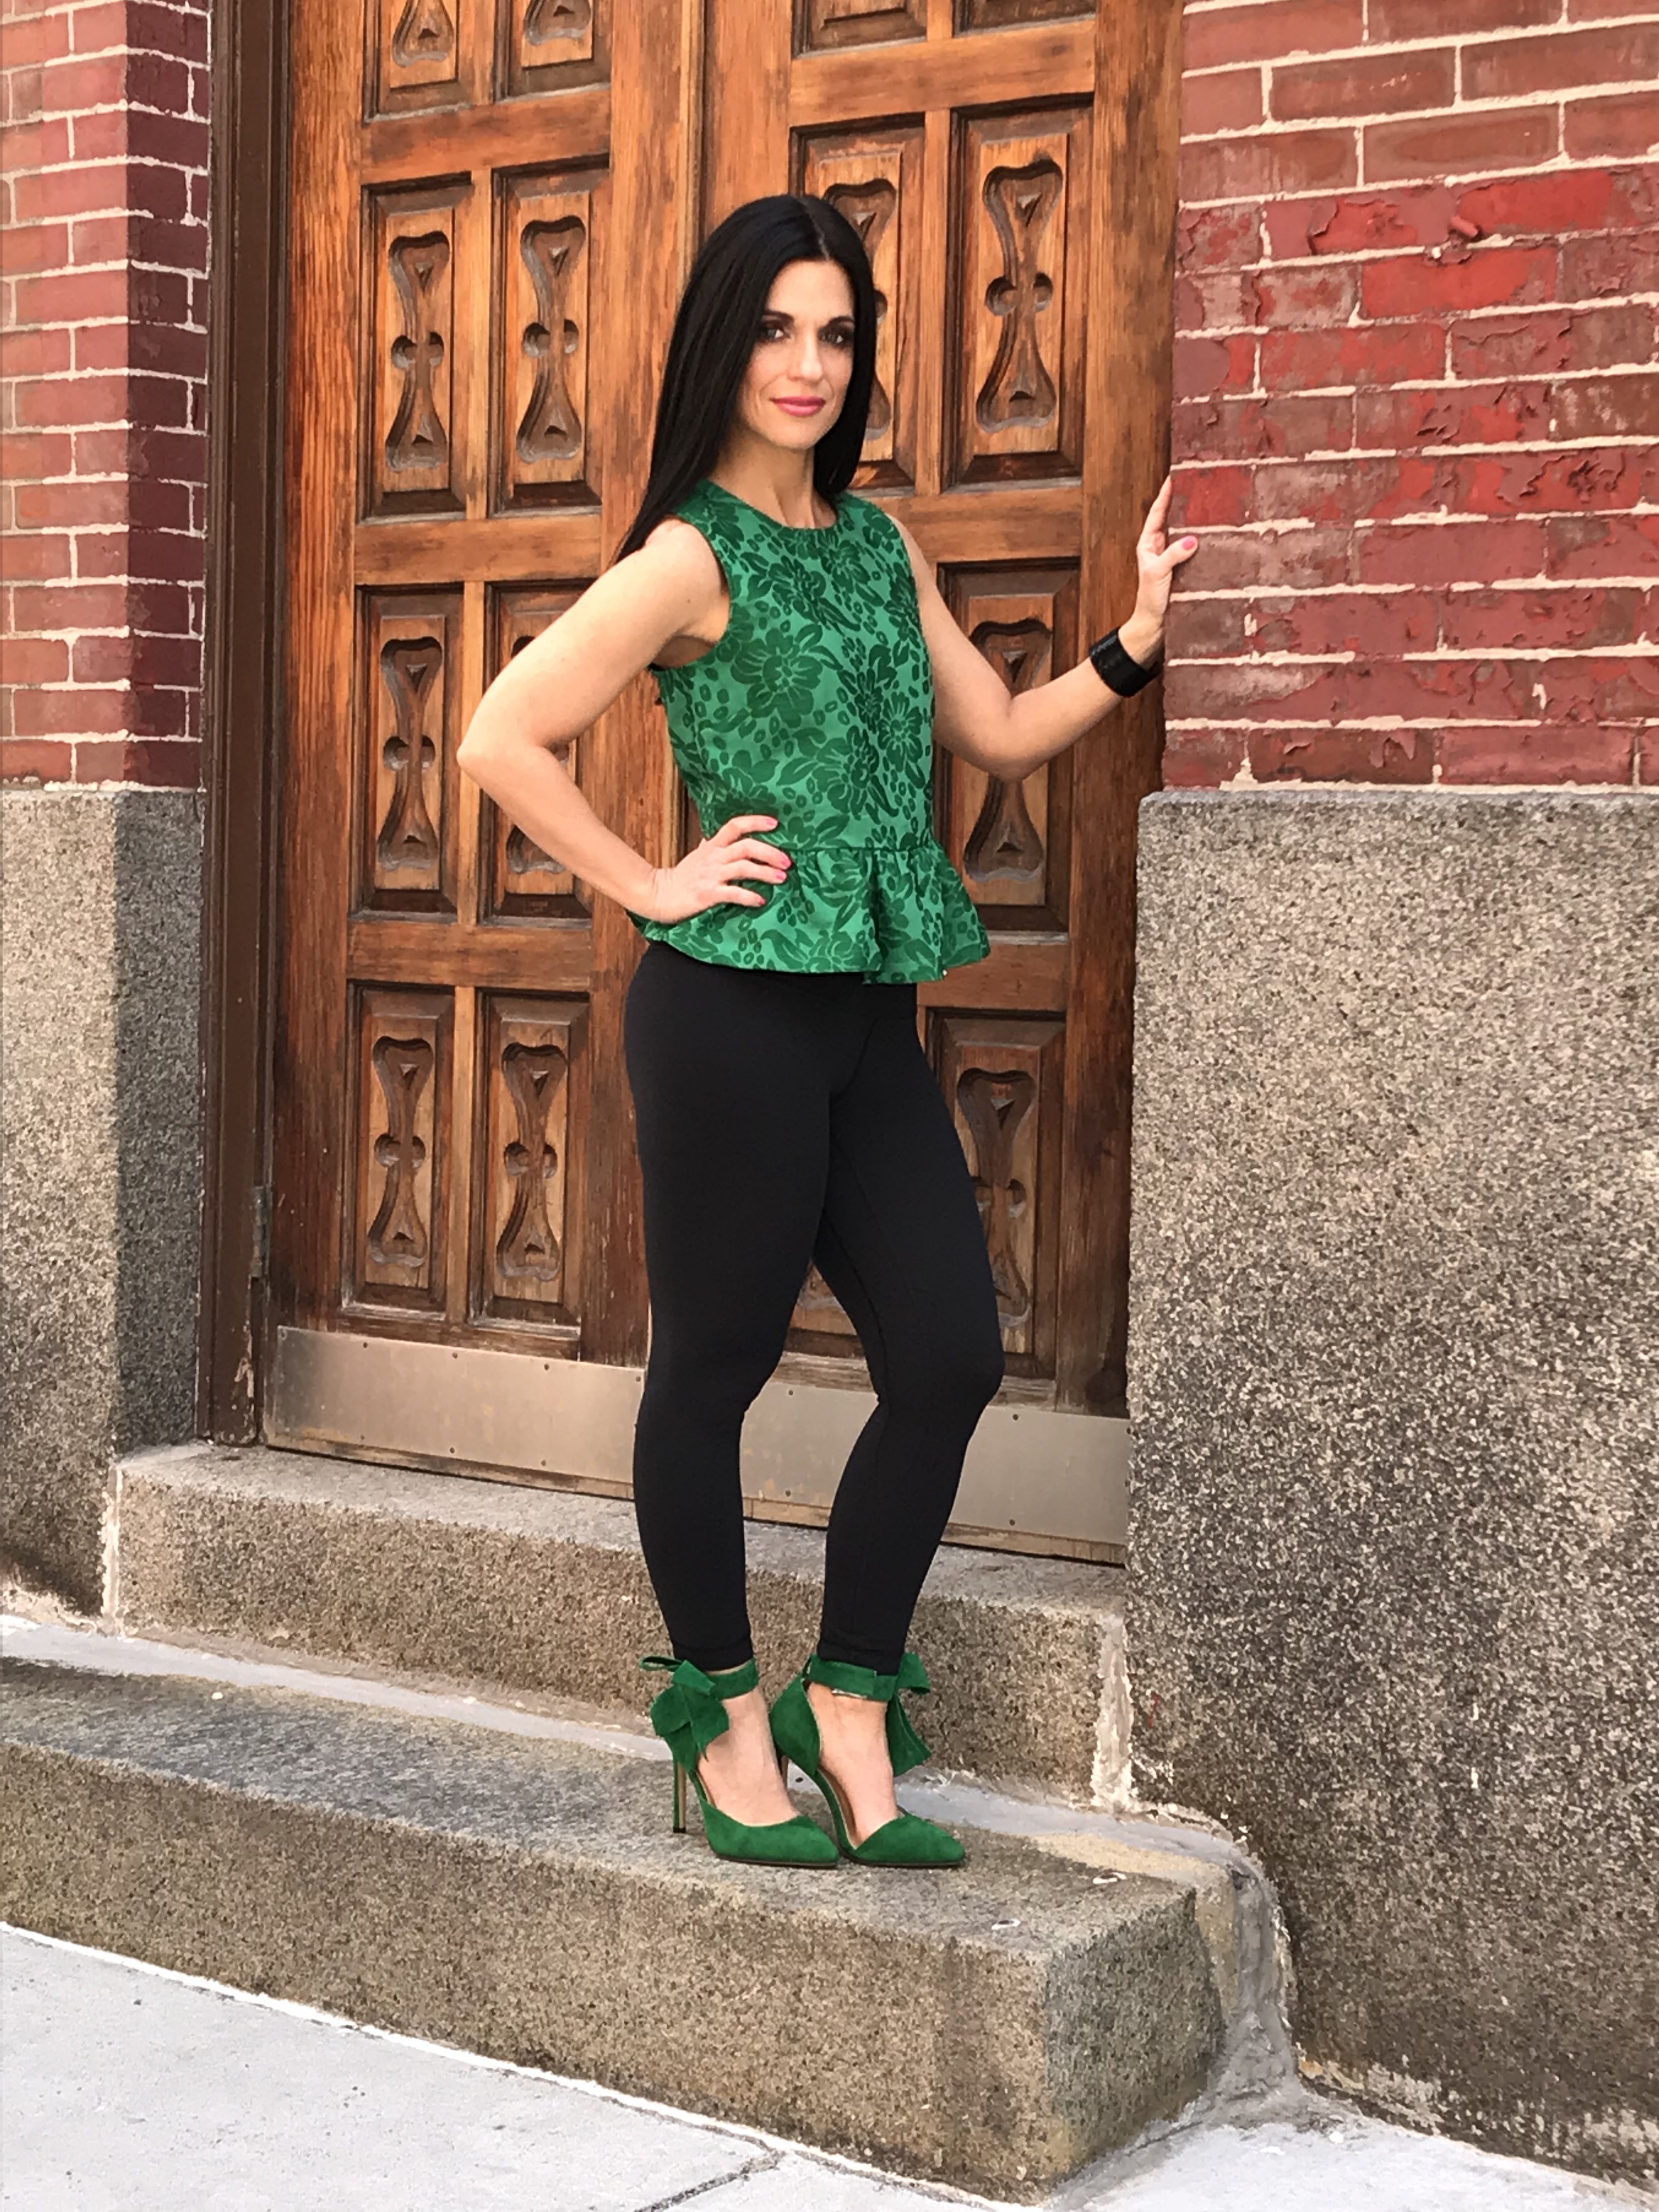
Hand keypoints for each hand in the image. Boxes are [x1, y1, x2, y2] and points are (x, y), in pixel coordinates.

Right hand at [641, 814, 791, 924]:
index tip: (776, 824)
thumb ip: (710, 845)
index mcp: (713, 846)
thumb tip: (714, 834)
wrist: (657, 895)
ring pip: (742, 867)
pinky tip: (760, 900)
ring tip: (782, 878)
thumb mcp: (697, 856)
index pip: (735, 825)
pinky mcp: (707, 894)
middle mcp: (714, 857)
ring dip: (765, 872)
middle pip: (745, 846)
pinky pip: (732, 893)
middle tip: (787, 861)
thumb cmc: (681, 878)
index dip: (755, 822)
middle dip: (769, 852)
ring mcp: (710, 875)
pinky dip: (748, 896)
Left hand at [1122, 475, 1198, 663]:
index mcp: (1148, 544)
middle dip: (1183, 502)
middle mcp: (1160, 548)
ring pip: (1185, 533)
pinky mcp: (1184, 569)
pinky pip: (1194, 549)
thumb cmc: (1150, 600)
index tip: (1174, 476)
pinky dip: (1203, 540)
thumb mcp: (1158, 573)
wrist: (1153, 626)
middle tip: (1197, 484)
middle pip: (1173, 518)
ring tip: (1209, 503)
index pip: (1157, 512)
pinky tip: (1215, 534)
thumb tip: (1192, 540)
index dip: (1165, 494)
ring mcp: (1172, 558)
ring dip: (1195, 520)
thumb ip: (1173, 555)